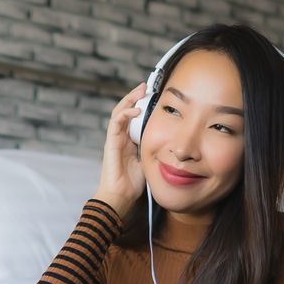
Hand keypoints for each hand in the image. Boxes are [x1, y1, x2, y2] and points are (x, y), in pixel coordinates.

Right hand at [92, 82, 147, 215]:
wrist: (120, 196)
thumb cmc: (133, 184)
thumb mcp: (150, 161)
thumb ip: (156, 150)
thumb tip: (173, 143)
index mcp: (130, 141)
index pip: (134, 117)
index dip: (141, 105)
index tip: (154, 95)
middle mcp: (121, 137)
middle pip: (125, 110)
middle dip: (135, 97)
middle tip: (146, 87)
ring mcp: (114, 139)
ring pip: (119, 112)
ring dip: (129, 100)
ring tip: (140, 91)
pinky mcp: (111, 143)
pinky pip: (115, 123)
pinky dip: (125, 114)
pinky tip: (135, 110)